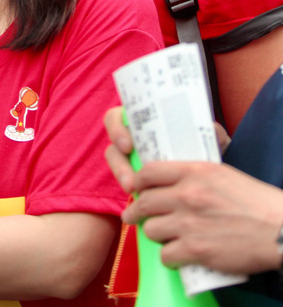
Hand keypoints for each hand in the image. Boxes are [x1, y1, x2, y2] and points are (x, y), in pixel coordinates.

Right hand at [104, 107, 231, 193]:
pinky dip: (133, 197)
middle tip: (131, 183)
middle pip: (114, 147)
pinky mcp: (136, 182)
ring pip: (117, 169)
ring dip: (123, 182)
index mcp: (141, 122)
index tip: (128, 146)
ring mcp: (131, 161)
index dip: (116, 130)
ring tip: (135, 195)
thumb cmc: (202, 147)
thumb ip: (208, 130)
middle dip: (119, 166)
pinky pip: (128, 188)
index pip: (117, 118)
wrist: (211, 176)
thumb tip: (211, 129)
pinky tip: (143, 206)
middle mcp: (132, 140)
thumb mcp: (205, 137)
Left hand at [123, 161, 282, 273]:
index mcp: (194, 172)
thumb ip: (194, 175)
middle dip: (136, 211)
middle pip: (144, 202)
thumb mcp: (221, 174)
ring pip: (151, 229)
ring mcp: (189, 223)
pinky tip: (176, 255)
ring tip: (161, 236)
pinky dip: (169, 257)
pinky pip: (166, 255)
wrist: (279, 230)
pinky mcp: (196, 250)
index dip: (138, 181)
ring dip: (154, 234)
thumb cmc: (255, 202)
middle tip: (133, 216)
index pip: (149, 171)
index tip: (136, 188)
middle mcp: (186, 195)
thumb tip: (171, 181)